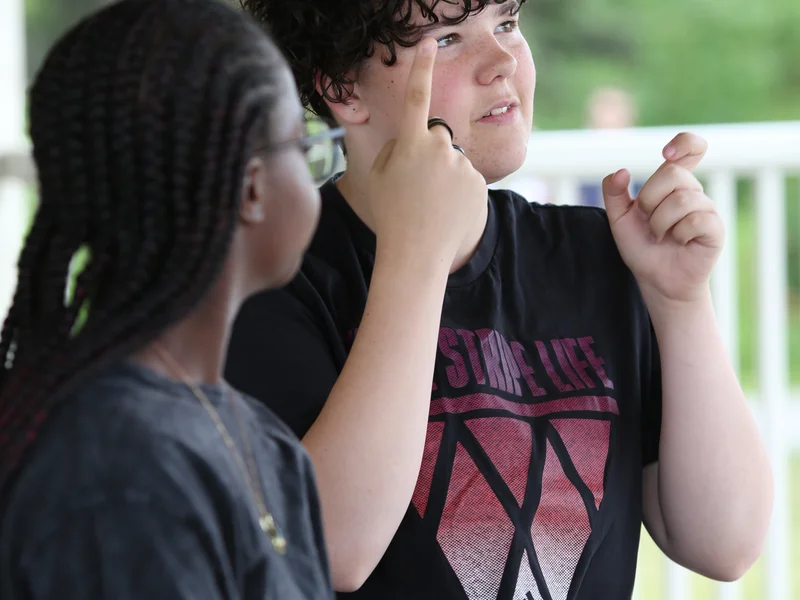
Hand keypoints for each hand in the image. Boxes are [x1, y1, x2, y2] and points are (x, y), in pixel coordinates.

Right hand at [367, 38, 486, 263]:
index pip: (416, 97)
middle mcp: (439, 148)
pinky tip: (447, 210)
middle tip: (418, 184)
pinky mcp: (479, 182)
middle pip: (437, 135)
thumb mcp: (380, 176)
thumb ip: (397, 149)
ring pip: (453, 160)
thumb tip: (413, 140)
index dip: (422, 68)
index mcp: (409, 143)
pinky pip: (467, 178)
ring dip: (444, 174)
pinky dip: (459, 190)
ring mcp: (461, 165)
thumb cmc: (391, 214)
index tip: (428, 44)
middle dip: (430, 151)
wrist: (417, 252)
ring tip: (431, 203)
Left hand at [602, 132, 724, 305]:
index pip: (690, 147)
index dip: (683, 143)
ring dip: (660, 223)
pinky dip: (678, 234)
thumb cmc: (641, 246)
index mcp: (671, 183)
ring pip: (682, 200)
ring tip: (660, 236)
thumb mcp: (619, 219)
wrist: (655, 279)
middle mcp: (692, 191)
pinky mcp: (715, 228)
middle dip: (649, 200)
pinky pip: (696, 220)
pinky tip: (679, 242)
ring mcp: (706, 209)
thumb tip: (621, 171)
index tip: (666, 155)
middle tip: (648, 221)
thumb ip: (614, 193)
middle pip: (673, 173)